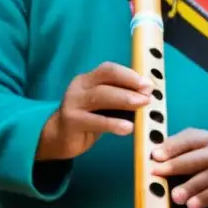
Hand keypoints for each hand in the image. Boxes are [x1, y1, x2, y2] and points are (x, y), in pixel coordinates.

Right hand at [36, 62, 152, 160]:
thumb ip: (119, 98)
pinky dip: (113, 123)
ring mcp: (73, 103)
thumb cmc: (87, 119)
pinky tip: (128, 128)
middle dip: (130, 85)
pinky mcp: (72, 121)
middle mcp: (80, 87)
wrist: (58, 137)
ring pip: (100, 96)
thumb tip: (147, 94)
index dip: (130, 74)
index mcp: (88, 79)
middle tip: (148, 94)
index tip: (148, 84)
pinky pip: (95, 121)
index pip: (109, 69)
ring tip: (141, 105)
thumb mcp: (102, 105)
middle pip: (106, 79)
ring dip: (124, 100)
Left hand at [152, 129, 207, 207]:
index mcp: (203, 138)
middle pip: (193, 159)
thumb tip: (154, 154)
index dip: (170, 147)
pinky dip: (204, 199)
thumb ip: (177, 147)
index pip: (186, 141)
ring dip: (189, 187)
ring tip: (175, 196)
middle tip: (157, 173)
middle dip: (174, 166)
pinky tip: (192, 205)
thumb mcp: (198, 144)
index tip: (155, 155)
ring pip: (205, 178)